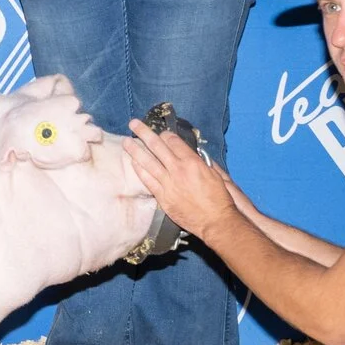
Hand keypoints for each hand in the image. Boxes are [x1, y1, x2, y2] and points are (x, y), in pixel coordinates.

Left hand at [122, 120, 240, 242]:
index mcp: (192, 162)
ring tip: (126, 141)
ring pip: (148, 162)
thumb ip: (200, 161)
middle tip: (134, 124)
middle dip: (144, 133)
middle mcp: (177, 170)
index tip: (161, 133)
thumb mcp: (214, 173)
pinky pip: (147, 180)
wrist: (215, 221)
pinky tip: (133, 163)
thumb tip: (191, 153)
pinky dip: (139, 170)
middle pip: (157, 146)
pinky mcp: (162, 197)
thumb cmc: (219, 198)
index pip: (173, 141)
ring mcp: (168, 183)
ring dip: (135, 150)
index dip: (166, 135)